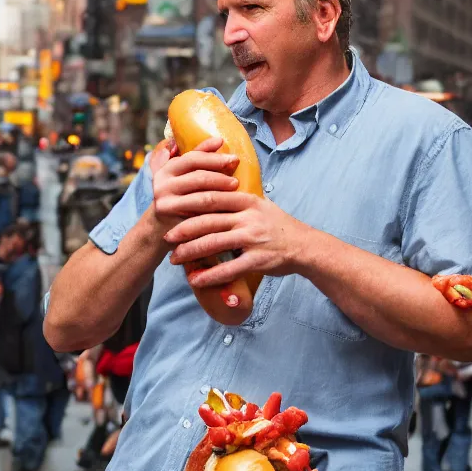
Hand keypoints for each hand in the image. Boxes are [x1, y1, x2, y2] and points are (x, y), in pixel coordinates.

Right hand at [150, 137, 240, 233]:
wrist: (161, 228)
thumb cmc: (177, 197)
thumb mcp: (182, 175)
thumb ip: (197, 158)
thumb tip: (219, 140)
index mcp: (166, 169)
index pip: (192, 159)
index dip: (214, 157)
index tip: (234, 157)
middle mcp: (163, 184)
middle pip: (198, 177)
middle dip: (221, 177)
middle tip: (237, 180)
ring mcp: (166, 204)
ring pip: (201, 197)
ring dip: (222, 194)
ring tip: (236, 192)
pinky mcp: (173, 221)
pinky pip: (201, 216)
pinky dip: (217, 212)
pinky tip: (229, 209)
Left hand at [163, 193, 311, 287]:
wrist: (304, 246)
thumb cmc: (278, 226)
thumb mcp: (260, 205)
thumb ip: (237, 200)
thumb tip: (212, 190)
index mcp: (247, 201)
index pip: (212, 198)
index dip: (188, 204)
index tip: (172, 210)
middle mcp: (249, 218)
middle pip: (208, 221)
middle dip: (183, 230)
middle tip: (167, 238)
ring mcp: (253, 239)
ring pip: (214, 244)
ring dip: (190, 253)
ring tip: (175, 259)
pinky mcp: (258, 260)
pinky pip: (229, 268)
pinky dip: (209, 275)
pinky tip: (195, 280)